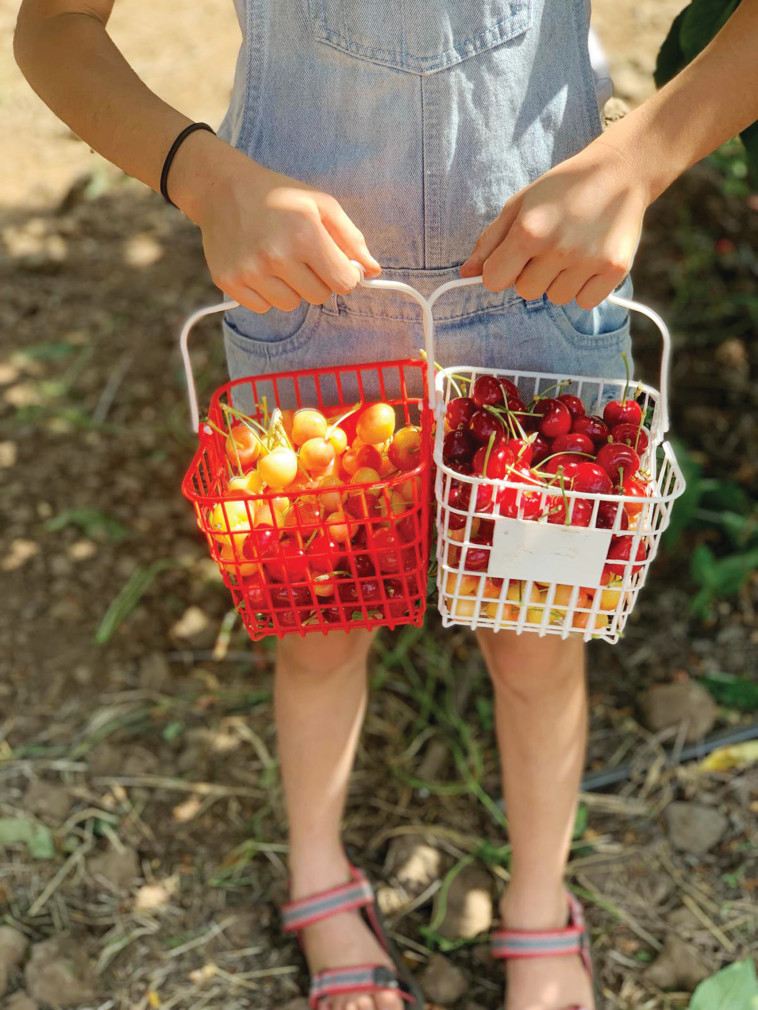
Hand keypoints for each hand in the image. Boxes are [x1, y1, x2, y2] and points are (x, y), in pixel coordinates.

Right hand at [172, 135, 380, 311]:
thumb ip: (351, 238)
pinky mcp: (229, 282)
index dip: (344, 275)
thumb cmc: (278, 196)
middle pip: (319, 296)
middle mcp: (276, 256)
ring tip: (278, 260)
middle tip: (302, 256)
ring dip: (291, 288)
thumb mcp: (321, 204)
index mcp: (305, 234)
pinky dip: (266, 293)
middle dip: (318, 280)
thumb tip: (373, 270)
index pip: (343, 283)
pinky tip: (259, 266)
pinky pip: (263, 307)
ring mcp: (250, 271)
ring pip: (291, 305)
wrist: (222, 189)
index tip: (336, 265)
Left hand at [460, 139, 648, 308]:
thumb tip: (466, 273)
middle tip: (550, 247)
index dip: (501, 270)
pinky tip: (590, 259)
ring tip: (572, 250)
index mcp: (528, 232)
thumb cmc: (563, 188)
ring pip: (556, 298)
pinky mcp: (615, 270)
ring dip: (559, 281)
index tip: (514, 257)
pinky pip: (585, 301)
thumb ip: (490, 241)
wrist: (619, 171)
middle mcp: (558, 250)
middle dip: (532, 274)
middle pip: (526, 292)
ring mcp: (588, 261)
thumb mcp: (519, 204)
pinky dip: (585, 287)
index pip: (494, 281)